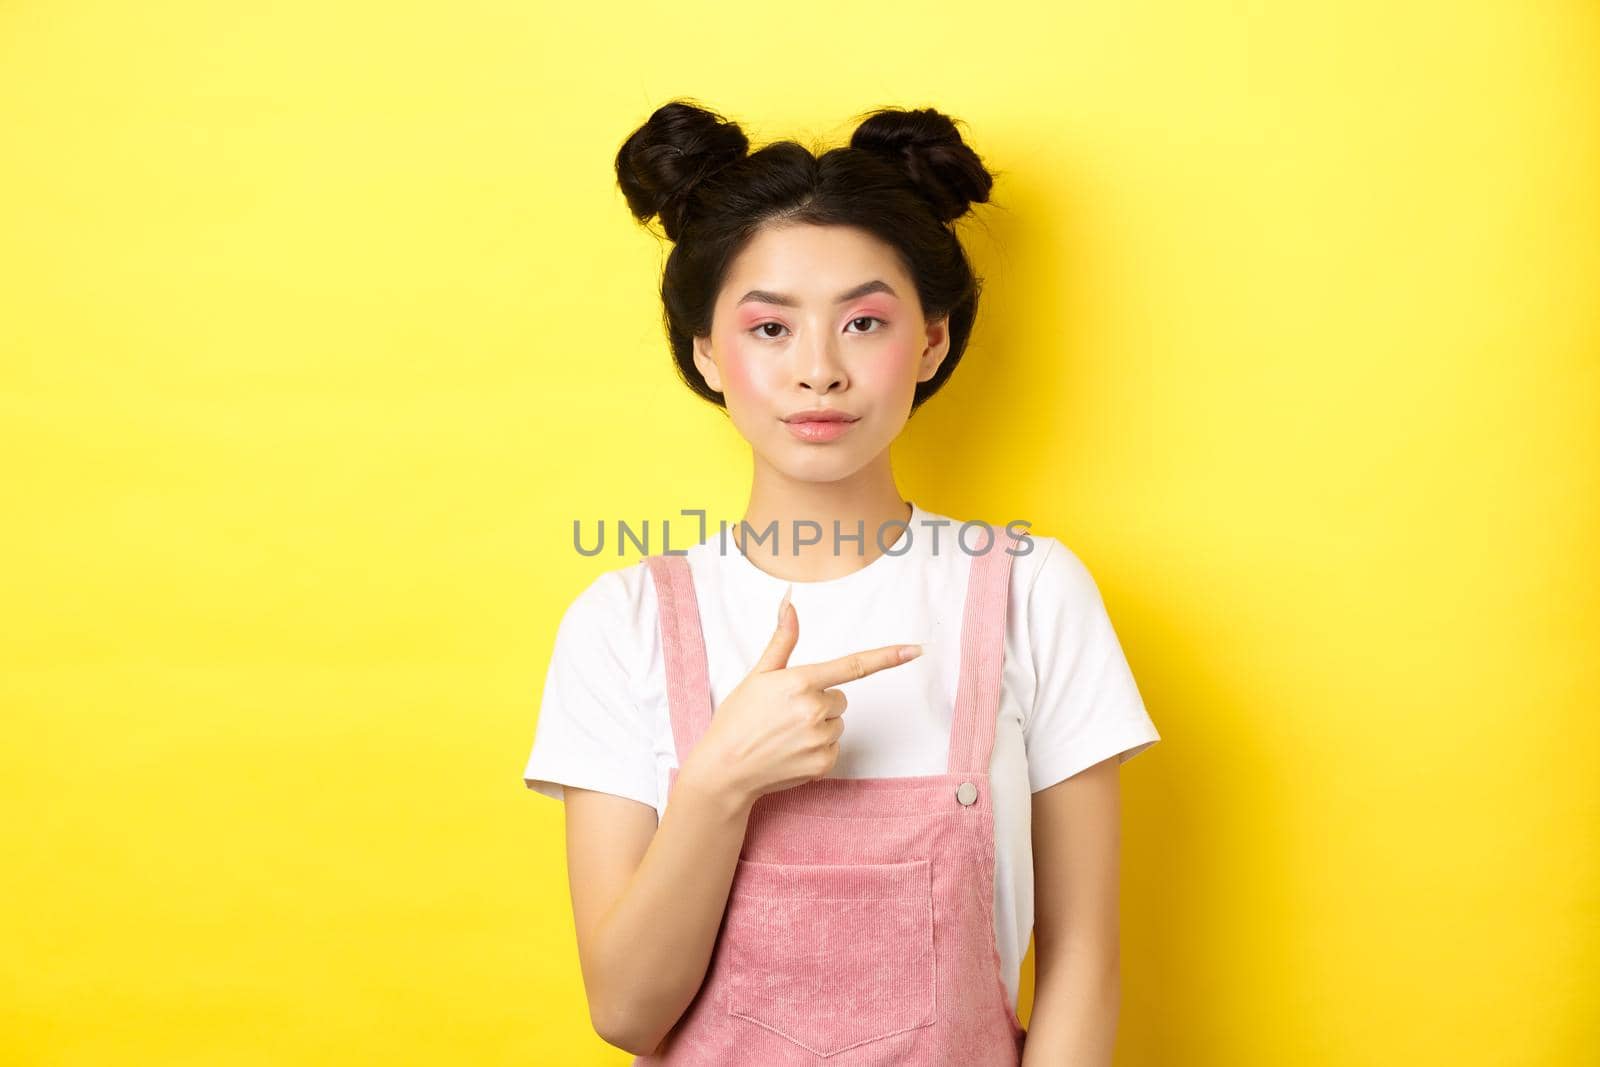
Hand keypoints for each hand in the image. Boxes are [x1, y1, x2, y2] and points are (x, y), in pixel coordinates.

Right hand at [683, 586, 922, 807]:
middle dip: (819, 702)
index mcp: (801, 681)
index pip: (854, 665)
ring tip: (786, 734)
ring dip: (819, 726)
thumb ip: (782, 640)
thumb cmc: (738, 719)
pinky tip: (792, 751)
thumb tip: (790, 603)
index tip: (916, 649)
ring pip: (838, 723)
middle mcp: (814, 709)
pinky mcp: (823, 764)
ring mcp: (820, 739)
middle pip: (840, 698)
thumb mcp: (757, 675)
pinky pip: (834, 748)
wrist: (725, 769)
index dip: (888, 656)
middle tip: (786, 713)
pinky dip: (817, 749)